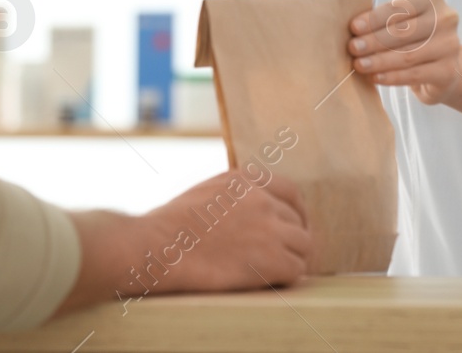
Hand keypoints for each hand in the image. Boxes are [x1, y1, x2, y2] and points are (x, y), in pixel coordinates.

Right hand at [142, 170, 311, 291]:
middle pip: (297, 221)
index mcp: (246, 179)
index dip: (295, 211)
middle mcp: (262, 199)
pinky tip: (269, 282)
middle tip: (282, 256)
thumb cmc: (170, 226)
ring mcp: (269, 228)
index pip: (291, 191)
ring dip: (291, 259)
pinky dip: (286, 278)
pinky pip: (296, 270)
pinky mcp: (271, 258)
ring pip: (303, 246)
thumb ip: (235, 196)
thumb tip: (251, 214)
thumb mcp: (207, 192)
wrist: (158, 246)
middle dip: (292, 238)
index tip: (293, 226)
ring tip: (273, 272)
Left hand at [348, 0, 461, 105]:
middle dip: (374, 40)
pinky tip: (375, 78)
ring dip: (379, 61)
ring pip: (407, 55)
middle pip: (403, 31)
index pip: (400, 7)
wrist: (441, 66)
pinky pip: (415, 74)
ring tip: (359, 65)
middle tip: (352, 48)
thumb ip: (382, 20)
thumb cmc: (412, 37)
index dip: (375, 18)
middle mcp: (446, 18)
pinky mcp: (448, 71)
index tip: (353, 27)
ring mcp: (450, 45)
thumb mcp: (401, 20)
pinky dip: (392, 77)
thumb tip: (353, 29)